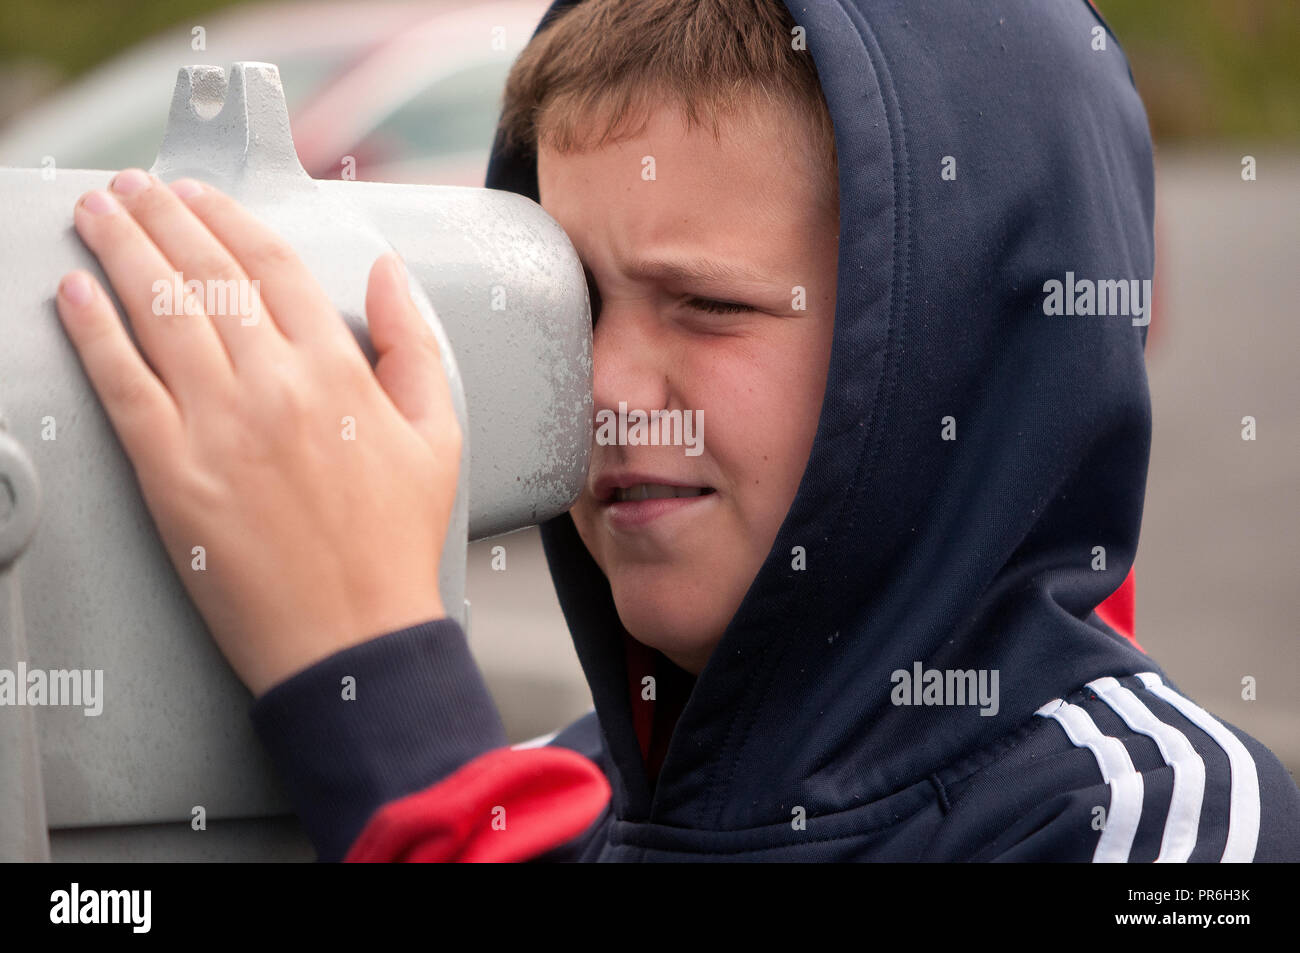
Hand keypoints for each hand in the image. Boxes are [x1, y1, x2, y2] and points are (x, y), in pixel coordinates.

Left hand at [55, 169, 461, 697]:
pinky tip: (73, 293)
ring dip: (119, 250)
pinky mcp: (170, 474)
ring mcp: (217, 427)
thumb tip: (389, 275)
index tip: (201, 194)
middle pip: (206, 275)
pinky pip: (121, 383)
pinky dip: (92, 330)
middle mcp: (274, 386)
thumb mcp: (438, 437)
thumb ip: (414, 346)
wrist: (353, 638)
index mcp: (339, 372)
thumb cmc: (396, 544)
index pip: (274, 267)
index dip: (231, 218)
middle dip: (162, 216)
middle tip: (132, 186)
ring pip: (157, 312)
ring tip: (95, 213)